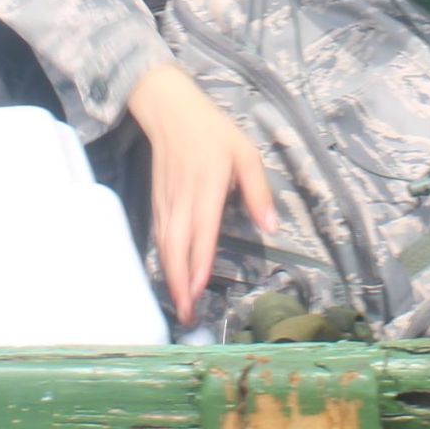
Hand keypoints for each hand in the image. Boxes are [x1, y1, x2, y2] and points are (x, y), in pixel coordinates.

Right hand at [128, 63, 275, 324]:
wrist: (170, 112)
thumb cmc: (214, 133)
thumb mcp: (247, 154)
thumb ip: (258, 192)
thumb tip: (272, 227)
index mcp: (206, 187)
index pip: (202, 231)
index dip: (199, 261)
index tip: (199, 289)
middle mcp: (182, 200)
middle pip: (177, 248)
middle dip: (180, 284)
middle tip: (187, 316)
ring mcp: (166, 203)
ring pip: (165, 246)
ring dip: (171, 278)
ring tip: (180, 307)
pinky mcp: (158, 203)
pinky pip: (159, 237)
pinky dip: (164, 261)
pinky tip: (171, 278)